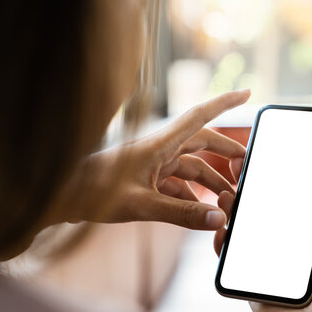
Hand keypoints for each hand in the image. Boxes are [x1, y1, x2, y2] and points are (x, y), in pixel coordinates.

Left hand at [61, 89, 250, 229]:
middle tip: (245, 166)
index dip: (225, 103)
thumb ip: (181, 213)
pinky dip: (191, 195)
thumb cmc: (93, 192)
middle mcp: (159, 149)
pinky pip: (177, 184)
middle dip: (226, 153)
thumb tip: (216, 218)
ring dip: (210, 181)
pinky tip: (199, 210)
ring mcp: (153, 164)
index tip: (247, 93)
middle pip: (202, 143)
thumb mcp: (142, 204)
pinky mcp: (146, 179)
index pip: (199, 117)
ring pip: (191, 167)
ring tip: (227, 199)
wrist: (63, 197)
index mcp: (160, 144)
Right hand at [214, 167, 311, 311]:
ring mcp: (268, 262)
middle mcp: (289, 247)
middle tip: (239, 167)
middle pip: (266, 212)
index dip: (283, 179)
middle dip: (252, 190)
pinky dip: (223, 241)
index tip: (271, 157)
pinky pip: (232, 256)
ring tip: (227, 193)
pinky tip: (221, 227)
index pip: (295, 201)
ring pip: (246, 230)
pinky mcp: (250, 278)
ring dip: (234, 210)